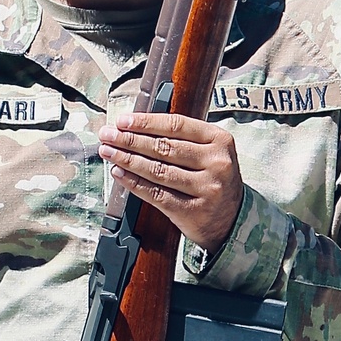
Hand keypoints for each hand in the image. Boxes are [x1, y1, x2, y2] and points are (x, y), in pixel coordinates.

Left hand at [100, 110, 242, 250]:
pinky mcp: (192, 211)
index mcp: (220, 140)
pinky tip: (119, 173)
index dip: (146, 122)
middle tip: (107, 135)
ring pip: (158, 170)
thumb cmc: (214, 180)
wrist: (233, 219)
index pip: (176, 125)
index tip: (122, 121)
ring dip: (127, 160)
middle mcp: (216, 163)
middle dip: (130, 140)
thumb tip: (137, 127)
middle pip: (164, 147)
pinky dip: (134, 182)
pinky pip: (156, 194)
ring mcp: (206, 188)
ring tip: (108, 152)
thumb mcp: (211, 152)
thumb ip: (183, 139)